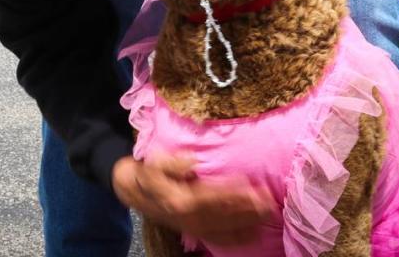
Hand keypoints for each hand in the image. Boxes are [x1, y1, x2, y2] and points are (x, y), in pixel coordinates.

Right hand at [112, 155, 273, 246]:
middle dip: (246, 208)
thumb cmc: (147, 171)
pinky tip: (254, 234)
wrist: (131, 189)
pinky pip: (218, 237)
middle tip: (268, 201)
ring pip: (224, 226)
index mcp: (180, 199)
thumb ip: (172, 162)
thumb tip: (192, 162)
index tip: (251, 185)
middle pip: (222, 214)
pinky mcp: (194, 230)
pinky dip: (237, 238)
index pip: (211, 196)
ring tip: (267, 213)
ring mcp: (192, 226)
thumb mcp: (154, 162)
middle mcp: (188, 217)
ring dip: (247, 221)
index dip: (232, 191)